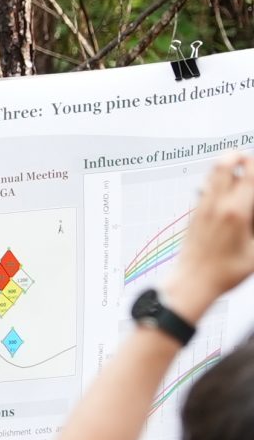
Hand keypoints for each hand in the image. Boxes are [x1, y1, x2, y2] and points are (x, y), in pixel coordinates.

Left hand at [167, 150, 253, 321]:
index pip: (248, 175)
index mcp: (236, 213)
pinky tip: (226, 194)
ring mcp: (202, 208)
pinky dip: (217, 183)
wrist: (191, 282)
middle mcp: (216, 206)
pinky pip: (205, 189)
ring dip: (226, 168)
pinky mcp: (193, 214)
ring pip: (211, 174)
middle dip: (237, 156)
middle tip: (248, 162)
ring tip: (238, 176)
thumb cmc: (224, 273)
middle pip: (223, 164)